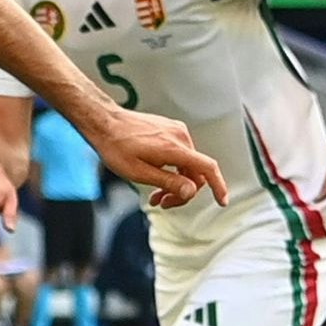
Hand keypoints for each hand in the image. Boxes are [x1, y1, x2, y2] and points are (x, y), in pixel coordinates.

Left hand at [94, 111, 226, 209]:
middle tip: (162, 203)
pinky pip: (180, 154)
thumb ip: (168, 182)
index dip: (218, 186)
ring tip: (155, 196)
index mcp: (175, 148)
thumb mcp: (139, 172)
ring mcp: (176, 131)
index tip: (222, 201)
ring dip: (176, 182)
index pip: (207, 168)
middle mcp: (180, 136)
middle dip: (183, 192)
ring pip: (187, 165)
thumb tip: (191, 191)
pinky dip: (172, 169)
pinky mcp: (170, 129)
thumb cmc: (116, 147)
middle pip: (195, 172)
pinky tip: (155, 177)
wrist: (104, 122)